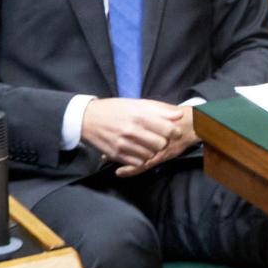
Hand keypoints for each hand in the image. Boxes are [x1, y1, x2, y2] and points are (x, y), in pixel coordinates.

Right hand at [80, 98, 194, 175]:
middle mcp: (133, 130)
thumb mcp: (138, 104)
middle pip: (161, 144)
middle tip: (158, 139)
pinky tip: (137, 151)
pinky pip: (138, 163)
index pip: (168, 129)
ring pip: (150, 155)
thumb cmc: (115, 109)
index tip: (173, 132)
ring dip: (152, 151)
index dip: (174, 132)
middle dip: (163, 142)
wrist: (88, 118)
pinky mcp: (116, 155)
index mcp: (140, 115)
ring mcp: (124, 144)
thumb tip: (179, 114)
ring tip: (147, 145)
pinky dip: (141, 159)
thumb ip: (160, 110)